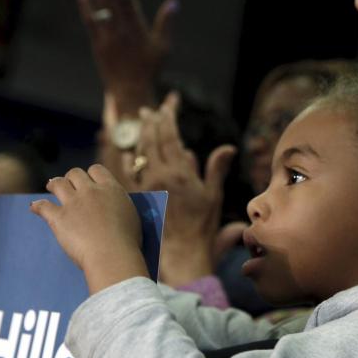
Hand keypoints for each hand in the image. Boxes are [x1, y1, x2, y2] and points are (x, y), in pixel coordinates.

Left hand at [30, 165, 147, 293]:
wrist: (112, 255)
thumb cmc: (127, 241)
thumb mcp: (131, 216)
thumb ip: (118, 205)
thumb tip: (112, 205)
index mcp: (111, 189)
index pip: (97, 170)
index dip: (91, 175)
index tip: (90, 182)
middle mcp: (90, 191)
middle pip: (75, 173)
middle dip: (72, 178)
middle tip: (71, 186)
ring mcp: (73, 203)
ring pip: (58, 183)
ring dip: (54, 184)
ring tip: (52, 187)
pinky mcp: (58, 218)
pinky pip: (43, 206)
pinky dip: (37, 206)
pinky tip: (34, 207)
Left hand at [76, 0, 178, 114]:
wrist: (130, 92)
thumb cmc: (150, 70)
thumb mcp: (163, 48)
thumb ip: (166, 24)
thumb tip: (173, 2)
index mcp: (138, 29)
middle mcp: (121, 31)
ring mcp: (107, 38)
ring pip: (100, 7)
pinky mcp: (97, 45)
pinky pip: (90, 23)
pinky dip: (85, 7)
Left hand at [122, 93, 237, 285]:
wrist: (181, 253)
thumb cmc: (201, 227)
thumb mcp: (213, 196)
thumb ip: (216, 168)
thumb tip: (227, 147)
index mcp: (179, 172)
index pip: (170, 136)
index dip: (168, 117)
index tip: (168, 104)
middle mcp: (159, 175)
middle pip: (151, 139)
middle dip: (151, 121)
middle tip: (148, 110)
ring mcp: (145, 186)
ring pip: (139, 153)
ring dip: (140, 136)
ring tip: (141, 124)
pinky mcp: (137, 197)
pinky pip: (130, 172)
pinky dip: (130, 159)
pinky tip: (130, 153)